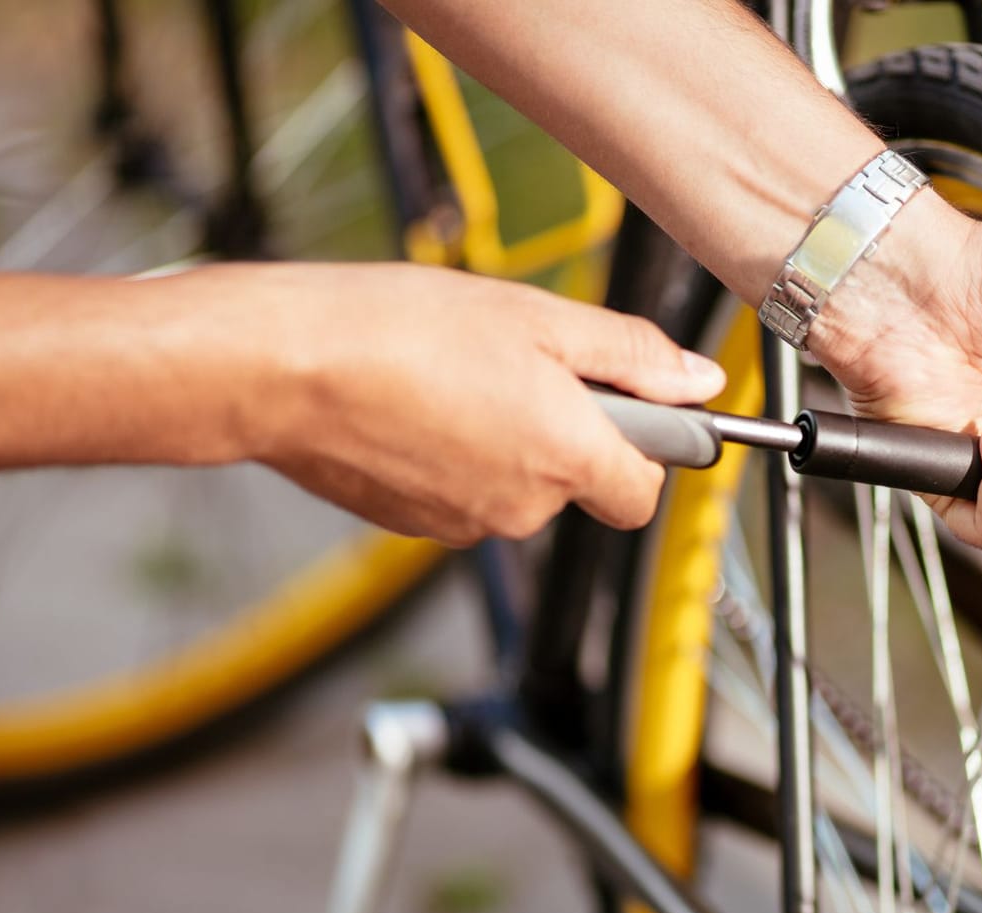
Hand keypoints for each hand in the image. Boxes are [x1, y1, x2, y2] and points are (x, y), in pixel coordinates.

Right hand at [228, 263, 722, 544]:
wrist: (281, 366)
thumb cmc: (401, 330)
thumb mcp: (539, 318)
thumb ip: (632, 356)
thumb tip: (700, 382)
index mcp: (568, 457)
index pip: (643, 491)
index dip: (642, 447)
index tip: (627, 406)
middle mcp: (523, 508)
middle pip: (576, 484)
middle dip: (563, 433)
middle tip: (517, 365)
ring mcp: (463, 524)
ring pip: (514, 488)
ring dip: (503, 440)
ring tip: (452, 377)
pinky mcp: (411, 525)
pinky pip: (459, 492)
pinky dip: (451, 455)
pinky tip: (416, 405)